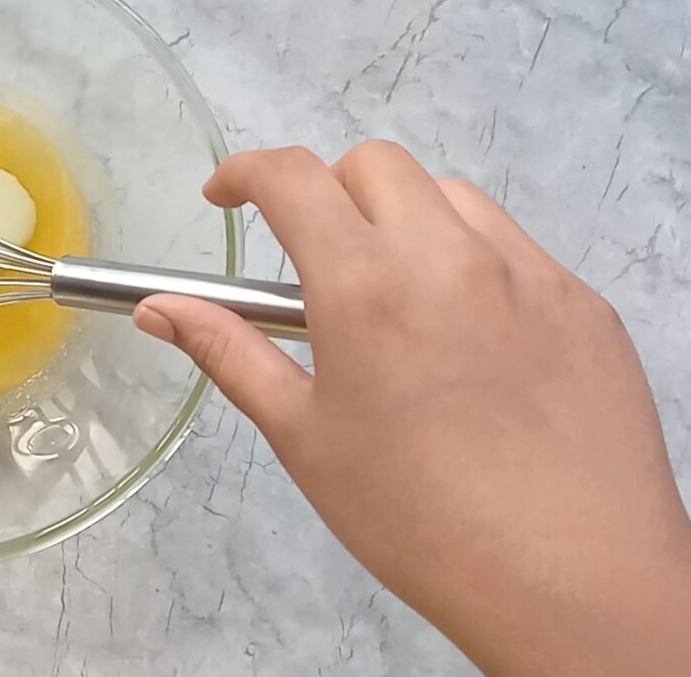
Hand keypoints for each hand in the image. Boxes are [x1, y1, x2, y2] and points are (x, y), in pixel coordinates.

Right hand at [135, 142, 690, 674]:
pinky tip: (470, 341)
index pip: (292, 176)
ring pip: (451, 196)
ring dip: (405, 219)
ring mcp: (529, 272)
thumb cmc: (415, 518)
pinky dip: (473, 261)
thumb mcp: (302, 435)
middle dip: (327, 191)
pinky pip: (517, 247)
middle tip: (314, 262)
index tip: (225, 199)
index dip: (244, 172)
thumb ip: (228, 352)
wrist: (569, 578)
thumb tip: (158, 307)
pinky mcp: (584, 303)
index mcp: (365, 285)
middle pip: (375, 165)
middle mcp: (449, 256)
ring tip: (397, 300)